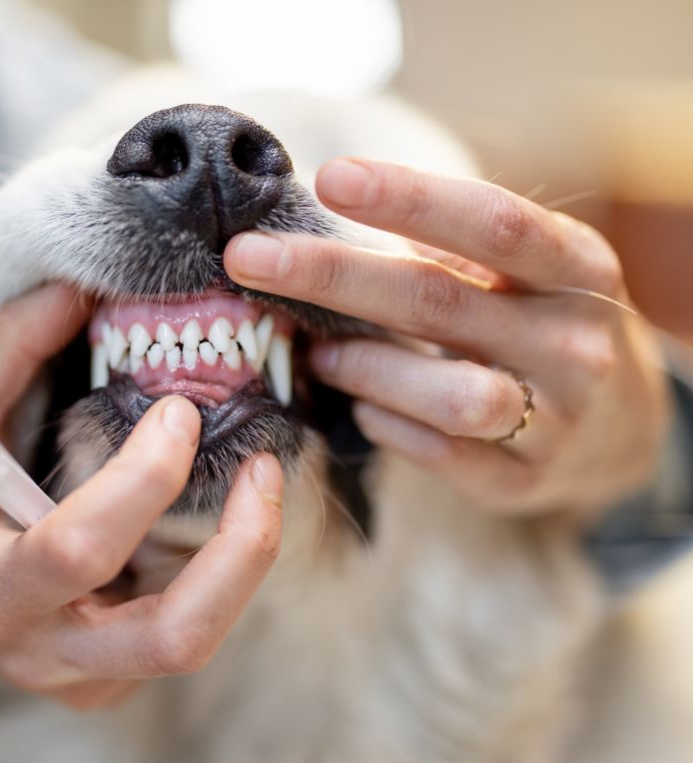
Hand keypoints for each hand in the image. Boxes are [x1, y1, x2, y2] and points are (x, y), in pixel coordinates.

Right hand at [0, 283, 281, 762]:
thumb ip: (4, 351)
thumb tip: (77, 288)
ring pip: (196, 641)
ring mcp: (83, 678)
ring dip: (245, 560)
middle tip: (264, 468)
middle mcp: (40, 650)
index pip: (77, 550)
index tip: (178, 410)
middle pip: (173, 637)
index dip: (142, 478)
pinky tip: (215, 513)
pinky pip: (184, 631)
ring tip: (259, 481)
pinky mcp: (112, 680)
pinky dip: (219, 571)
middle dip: (241, 551)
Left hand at [224, 158, 667, 517]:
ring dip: (361, 367)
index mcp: (579, 268)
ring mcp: (555, 419)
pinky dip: (382, 424)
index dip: (409, 198)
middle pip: (438, 301)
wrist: (619, 429)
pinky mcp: (521, 480)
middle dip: (331, 276)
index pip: (493, 223)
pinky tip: (361, 406)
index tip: (328, 177)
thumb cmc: (540, 326)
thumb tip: (329, 213)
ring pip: (444, 393)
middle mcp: (575, 341)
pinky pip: (435, 452)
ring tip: (317, 353)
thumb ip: (449, 250)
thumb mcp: (524, 274)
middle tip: (247, 258)